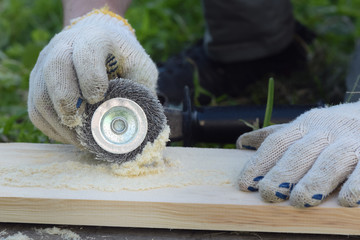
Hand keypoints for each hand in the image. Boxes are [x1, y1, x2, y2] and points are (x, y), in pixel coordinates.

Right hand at [28, 8, 157, 145]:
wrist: (100, 41)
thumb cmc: (124, 59)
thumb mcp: (141, 68)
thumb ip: (142, 90)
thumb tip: (139, 125)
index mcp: (95, 38)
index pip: (85, 52)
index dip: (90, 77)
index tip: (98, 98)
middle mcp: (64, 46)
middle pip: (55, 69)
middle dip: (68, 102)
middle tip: (83, 124)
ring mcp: (45, 64)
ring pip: (40, 95)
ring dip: (60, 123)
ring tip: (82, 140)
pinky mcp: (37, 82)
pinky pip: (35, 110)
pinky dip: (52, 128)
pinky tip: (72, 136)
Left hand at [237, 102, 359, 206]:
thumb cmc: (330, 127)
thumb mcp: (303, 125)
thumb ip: (275, 136)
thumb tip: (242, 143)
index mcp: (305, 125)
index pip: (277, 142)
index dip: (259, 162)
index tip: (245, 183)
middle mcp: (326, 131)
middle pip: (300, 152)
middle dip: (283, 174)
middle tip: (269, 193)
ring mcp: (351, 142)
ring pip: (331, 161)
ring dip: (314, 181)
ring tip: (300, 201)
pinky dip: (356, 185)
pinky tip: (346, 200)